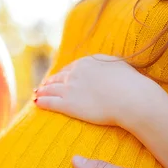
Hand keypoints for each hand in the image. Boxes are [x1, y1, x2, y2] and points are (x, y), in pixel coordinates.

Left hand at [34, 54, 165, 128]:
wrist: (130, 98)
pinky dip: (41, 101)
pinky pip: (49, 102)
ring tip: (37, 94)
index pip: (69, 69)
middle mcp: (75, 73)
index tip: (58, 78)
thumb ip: (104, 62)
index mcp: (86, 62)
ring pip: (50, 89)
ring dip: (42, 91)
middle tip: (43, 86)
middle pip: (57, 78)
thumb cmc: (130, 83)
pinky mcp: (68, 104)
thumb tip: (101, 63)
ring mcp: (70, 88)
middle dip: (49, 82)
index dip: (62, 75)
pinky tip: (36, 102)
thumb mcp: (117, 64)